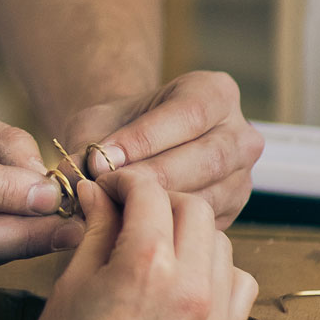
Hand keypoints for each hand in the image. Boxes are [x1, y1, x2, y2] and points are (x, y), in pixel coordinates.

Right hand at [0, 172, 257, 319]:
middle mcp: (189, 290)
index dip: (126, 182)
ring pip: (223, 245)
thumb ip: (95, 230)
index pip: (150, 193)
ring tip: (158, 250)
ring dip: (192, 237)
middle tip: (134, 214)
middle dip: (162, 203)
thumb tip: (98, 194)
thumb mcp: (70, 283)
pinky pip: (239, 287)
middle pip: (194, 211)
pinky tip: (185, 284)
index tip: (113, 189)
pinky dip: (217, 275)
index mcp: (144, 267)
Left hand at [63, 71, 263, 227]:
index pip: (189, 114)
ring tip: (114, 208)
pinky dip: (167, 226)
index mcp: (216, 93)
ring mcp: (242, 176)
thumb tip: (76, 175)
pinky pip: (205, 223)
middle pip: (207, 158)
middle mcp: (241, 134)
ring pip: (209, 195)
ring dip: (160, 206)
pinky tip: (133, 227)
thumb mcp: (97, 125)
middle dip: (153, 177)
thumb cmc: (117, 131)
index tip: (102, 158)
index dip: (145, 138)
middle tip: (109, 190)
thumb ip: (87, 146)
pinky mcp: (231, 211)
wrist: (131, 153)